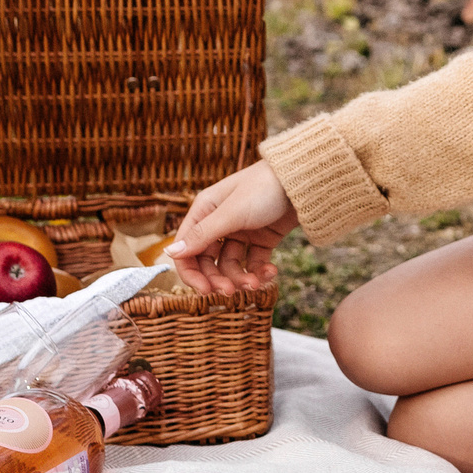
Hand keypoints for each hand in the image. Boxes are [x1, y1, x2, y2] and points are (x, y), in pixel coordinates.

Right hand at [167, 160, 299, 295]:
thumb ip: (202, 235)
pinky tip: (272, 272)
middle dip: (218, 279)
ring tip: (256, 284)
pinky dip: (260, 271)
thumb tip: (168, 253)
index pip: (187, 249)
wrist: (304, 181)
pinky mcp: (262, 239)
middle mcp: (219, 223)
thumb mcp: (231, 213)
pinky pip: (254, 262)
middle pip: (209, 261)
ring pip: (232, 265)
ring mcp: (241, 232)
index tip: (204, 290)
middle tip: (231, 292)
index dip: (192, 273)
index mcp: (205, 212)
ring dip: (242, 278)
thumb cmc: (264, 188)